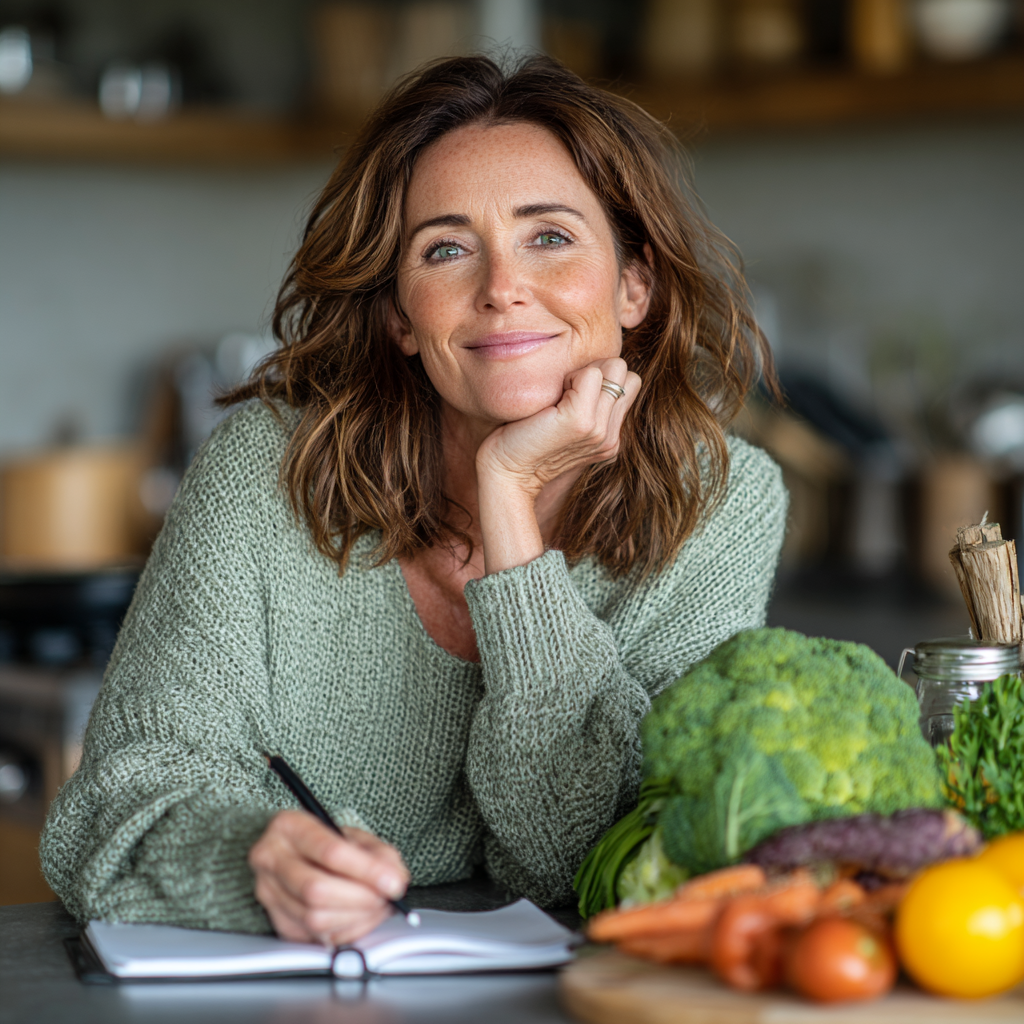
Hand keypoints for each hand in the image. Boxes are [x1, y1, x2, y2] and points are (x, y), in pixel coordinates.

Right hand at [249, 810, 409, 945]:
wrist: (297, 854)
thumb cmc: (326, 842)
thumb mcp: (353, 835)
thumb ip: (377, 854)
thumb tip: (394, 880)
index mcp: (289, 826)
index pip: (330, 852)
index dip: (367, 871)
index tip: (393, 883)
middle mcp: (271, 857)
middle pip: (316, 890)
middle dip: (360, 899)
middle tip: (386, 899)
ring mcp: (268, 891)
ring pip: (313, 918)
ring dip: (355, 919)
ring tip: (375, 908)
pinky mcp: (275, 918)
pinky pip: (312, 936)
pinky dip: (343, 932)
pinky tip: (358, 919)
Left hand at [476, 357, 641, 496]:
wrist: (505, 470)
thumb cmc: (526, 439)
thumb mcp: (567, 423)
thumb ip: (590, 403)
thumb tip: (597, 369)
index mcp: (611, 437)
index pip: (629, 382)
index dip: (602, 378)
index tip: (572, 396)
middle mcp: (611, 436)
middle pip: (624, 372)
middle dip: (596, 372)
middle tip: (565, 395)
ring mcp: (599, 430)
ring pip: (613, 368)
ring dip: (581, 374)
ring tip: (558, 400)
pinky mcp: (581, 422)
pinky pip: (591, 375)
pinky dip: (569, 377)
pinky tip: (551, 403)